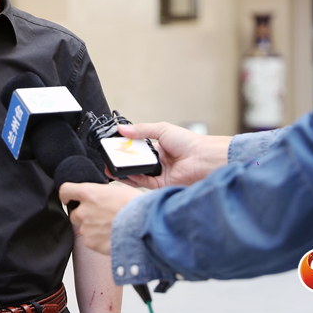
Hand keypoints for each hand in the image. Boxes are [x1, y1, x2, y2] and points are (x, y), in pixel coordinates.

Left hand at [60, 182, 142, 254]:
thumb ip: (102, 193)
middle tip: (100, 216)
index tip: (68, 198)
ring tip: (110, 227)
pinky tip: (111, 236)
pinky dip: (98, 240)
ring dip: (93, 228)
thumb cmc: (135, 206)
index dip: (66, 195)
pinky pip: (90, 241)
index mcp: (89, 193)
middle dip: (84, 215)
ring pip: (83, 228)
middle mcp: (83, 210)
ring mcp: (86, 228)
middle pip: (74, 213)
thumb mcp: (118, 190)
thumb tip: (100, 195)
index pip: (65, 190)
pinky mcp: (91, 243)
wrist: (143, 226)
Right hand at [115, 122, 230, 188]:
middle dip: (122, 160)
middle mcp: (159, 162)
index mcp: (160, 148)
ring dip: (124, 171)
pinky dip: (133, 178)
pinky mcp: (161, 185)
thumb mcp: (162, 130)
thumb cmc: (190, 142)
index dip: (126, 147)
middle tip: (109, 157)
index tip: (114, 145)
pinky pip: (143, 182)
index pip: (138, 148)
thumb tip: (122, 128)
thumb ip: (141, 130)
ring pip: (137, 173)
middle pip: (136, 161)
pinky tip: (124, 173)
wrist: (203, 158)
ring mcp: (160, 174)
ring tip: (111, 167)